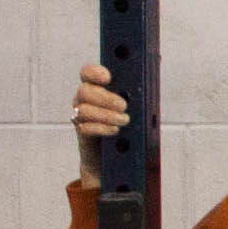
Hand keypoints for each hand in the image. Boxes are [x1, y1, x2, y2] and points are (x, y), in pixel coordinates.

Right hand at [71, 62, 131, 176]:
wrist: (121, 156)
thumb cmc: (132, 127)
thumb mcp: (137, 107)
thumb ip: (136, 93)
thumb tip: (145, 82)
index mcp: (98, 87)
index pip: (88, 73)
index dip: (95, 73)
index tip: (108, 78)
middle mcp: (86, 99)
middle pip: (84, 91)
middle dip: (105, 98)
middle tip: (123, 106)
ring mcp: (82, 116)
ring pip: (84, 109)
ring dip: (106, 115)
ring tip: (125, 120)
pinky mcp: (83, 133)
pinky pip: (84, 128)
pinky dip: (101, 128)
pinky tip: (115, 130)